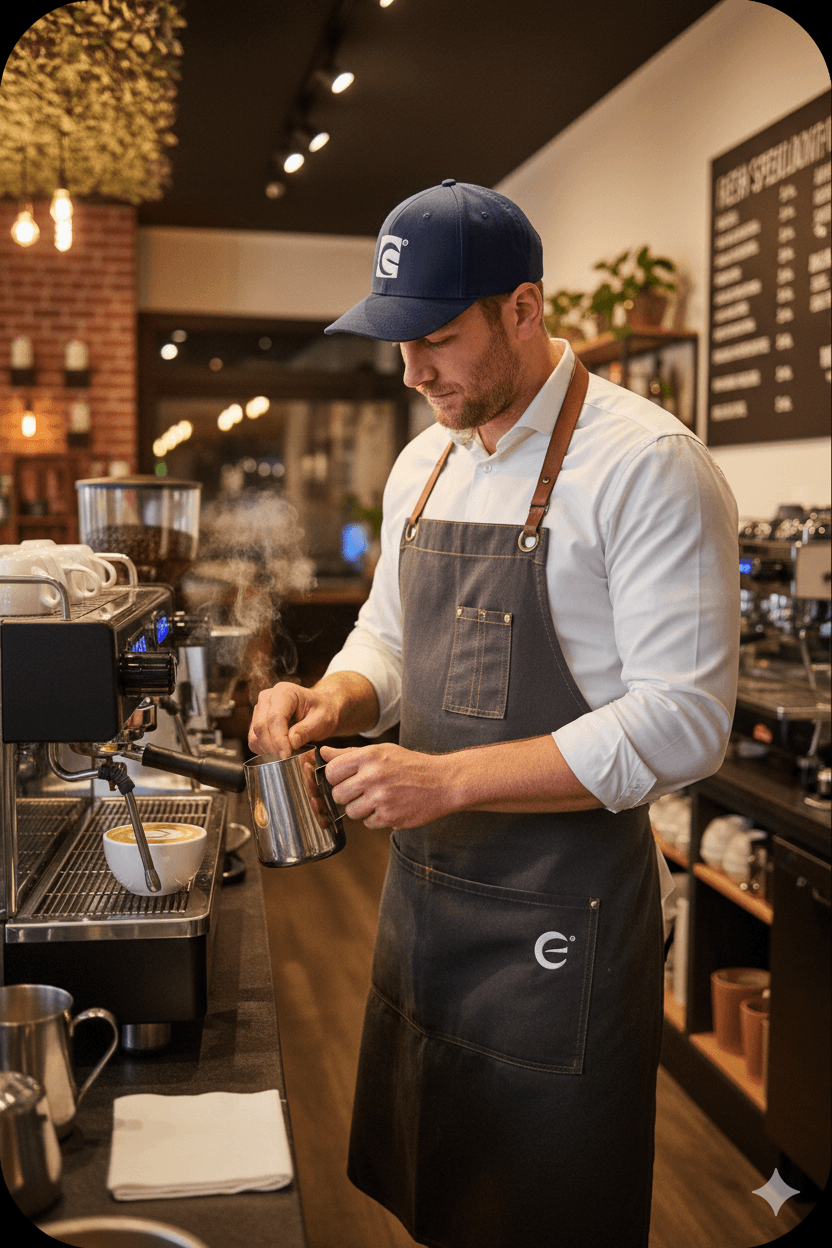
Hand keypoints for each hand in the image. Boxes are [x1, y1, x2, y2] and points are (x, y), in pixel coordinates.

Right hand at [248, 682, 338, 758]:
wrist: (320, 709)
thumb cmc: (322, 711)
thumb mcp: (322, 720)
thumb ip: (306, 730)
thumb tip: (291, 742)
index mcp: (285, 692)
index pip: (275, 717)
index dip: (279, 739)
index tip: (287, 754)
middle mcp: (268, 697)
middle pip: (261, 726)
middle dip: (273, 746)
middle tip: (288, 758)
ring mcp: (260, 709)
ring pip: (255, 734)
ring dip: (268, 749)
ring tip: (287, 754)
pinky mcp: (257, 721)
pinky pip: (254, 740)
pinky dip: (264, 750)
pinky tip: (280, 751)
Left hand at [321, 743, 450, 829]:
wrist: (443, 782)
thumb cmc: (410, 765)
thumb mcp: (382, 751)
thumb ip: (350, 753)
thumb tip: (323, 752)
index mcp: (369, 756)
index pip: (332, 771)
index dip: (336, 778)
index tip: (346, 779)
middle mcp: (373, 776)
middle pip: (338, 794)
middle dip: (347, 796)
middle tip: (363, 791)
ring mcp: (381, 798)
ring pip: (351, 812)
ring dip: (361, 809)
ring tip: (379, 799)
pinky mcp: (390, 816)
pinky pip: (368, 823)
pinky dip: (376, 818)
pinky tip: (390, 806)